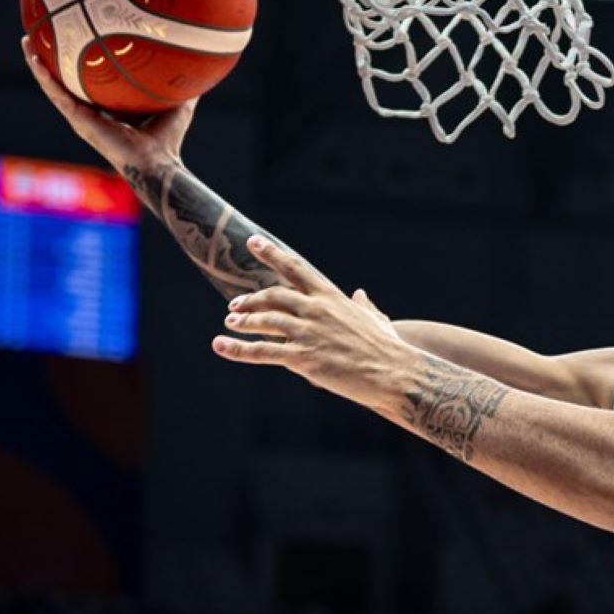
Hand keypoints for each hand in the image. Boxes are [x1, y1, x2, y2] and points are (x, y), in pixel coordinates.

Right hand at [21, 35, 195, 172]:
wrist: (157, 162)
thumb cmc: (168, 138)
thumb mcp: (178, 102)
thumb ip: (182, 83)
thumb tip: (200, 58)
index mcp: (108, 107)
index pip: (90, 81)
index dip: (81, 63)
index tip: (75, 38)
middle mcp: (90, 111)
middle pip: (65, 80)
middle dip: (53, 58)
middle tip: (41, 34)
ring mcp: (81, 116)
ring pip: (53, 85)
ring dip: (38, 63)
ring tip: (27, 39)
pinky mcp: (79, 120)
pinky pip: (57, 94)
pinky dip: (44, 76)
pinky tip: (34, 57)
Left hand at [214, 236, 413, 410]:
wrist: (392, 371)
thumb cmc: (387, 347)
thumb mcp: (375, 319)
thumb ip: (363, 306)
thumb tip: (360, 294)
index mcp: (330, 297)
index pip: (295, 269)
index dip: (272, 253)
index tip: (253, 241)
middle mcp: (315, 310)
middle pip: (273, 296)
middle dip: (251, 299)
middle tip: (234, 305)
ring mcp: (308, 333)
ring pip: (264, 322)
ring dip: (243, 322)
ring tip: (229, 324)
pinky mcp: (302, 358)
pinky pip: (262, 351)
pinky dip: (237, 349)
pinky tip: (220, 347)